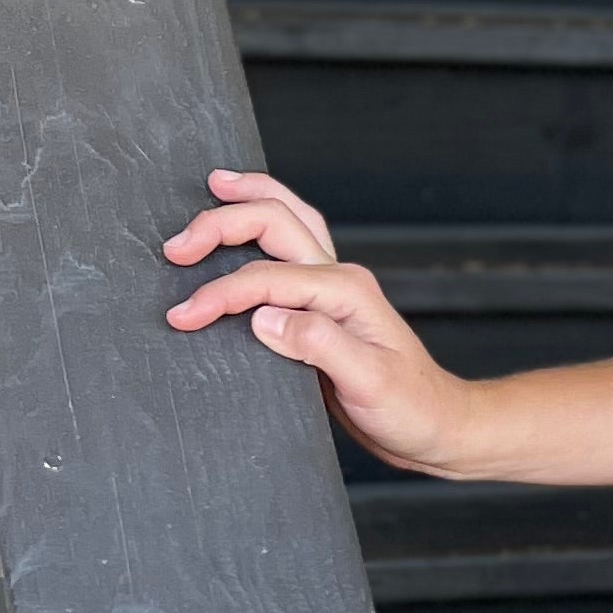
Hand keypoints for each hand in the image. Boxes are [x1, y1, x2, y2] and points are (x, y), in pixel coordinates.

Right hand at [161, 169, 473, 473]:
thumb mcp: (369, 383)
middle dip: (220, 225)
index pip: (267, 278)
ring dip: (246, 202)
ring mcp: (333, 287)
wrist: (437, 426)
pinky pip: (287, 249)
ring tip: (213, 186)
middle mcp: (339, 278)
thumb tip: (263, 318)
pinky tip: (243, 223)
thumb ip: (318, 346)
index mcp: (346, 291)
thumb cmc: (411, 408)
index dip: (220, 293)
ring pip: (286, 221)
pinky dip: (259, 228)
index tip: (183, 316)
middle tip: (176, 247)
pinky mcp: (324, 304)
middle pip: (275, 221)